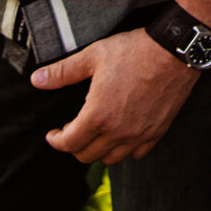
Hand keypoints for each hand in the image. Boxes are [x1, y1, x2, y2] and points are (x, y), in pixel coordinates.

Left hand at [31, 28, 199, 162]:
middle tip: (71, 131)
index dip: (56, 141)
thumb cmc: (134, 51)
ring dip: (98, 150)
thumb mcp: (93, 56)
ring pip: (111, 159)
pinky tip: (121, 135)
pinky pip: (137, 154)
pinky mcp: (157, 132)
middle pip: (87, 155)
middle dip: (74, 146)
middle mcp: (118, 132)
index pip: (69, 143)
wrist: (174, 52)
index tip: (53, 135)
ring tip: (94, 134)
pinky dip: (125, 150)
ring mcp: (139, 135)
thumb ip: (62, 72)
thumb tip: (36, 79)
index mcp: (98, 115)